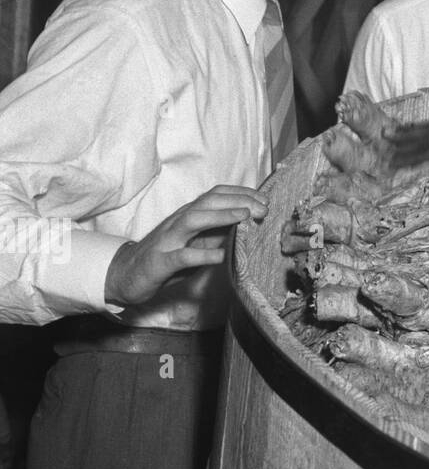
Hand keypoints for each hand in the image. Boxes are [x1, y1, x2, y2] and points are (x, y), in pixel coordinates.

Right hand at [103, 185, 266, 308]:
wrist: (124, 275)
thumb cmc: (166, 257)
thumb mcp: (195, 242)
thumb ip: (216, 232)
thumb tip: (247, 222)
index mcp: (188, 216)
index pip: (215, 195)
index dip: (241, 193)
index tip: (265, 200)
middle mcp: (178, 222)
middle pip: (208, 202)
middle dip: (238, 200)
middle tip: (263, 207)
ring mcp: (167, 241)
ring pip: (193, 220)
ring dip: (221, 216)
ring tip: (244, 217)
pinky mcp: (159, 262)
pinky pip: (181, 257)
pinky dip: (201, 254)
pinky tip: (220, 255)